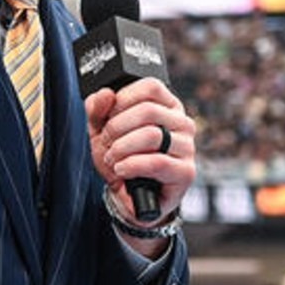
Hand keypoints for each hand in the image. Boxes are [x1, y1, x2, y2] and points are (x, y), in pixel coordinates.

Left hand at [85, 78, 197, 226]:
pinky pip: (157, 162)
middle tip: (106, 142)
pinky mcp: (185, 172)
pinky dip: (132, 165)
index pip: (150, 86)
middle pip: (148, 110)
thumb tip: (105, 94)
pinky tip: (121, 170)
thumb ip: (97, 110)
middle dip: (117, 127)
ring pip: (152, 135)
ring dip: (122, 147)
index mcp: (167, 106)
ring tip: (112, 158)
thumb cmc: (121, 159)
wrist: (127, 197)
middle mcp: (182, 123)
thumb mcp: (101, 132)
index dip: (123, 99)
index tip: (108, 116)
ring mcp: (187, 147)